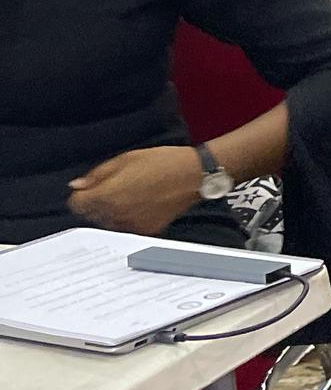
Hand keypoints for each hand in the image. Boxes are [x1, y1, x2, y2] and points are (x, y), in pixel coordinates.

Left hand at [67, 145, 204, 234]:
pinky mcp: (147, 230)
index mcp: (108, 195)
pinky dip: (128, 219)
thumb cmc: (163, 163)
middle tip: (113, 189)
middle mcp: (117, 214)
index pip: (77, 205)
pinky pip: (127, 228)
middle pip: (91, 215)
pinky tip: (141, 205)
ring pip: (108, 223)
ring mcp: (132, 224)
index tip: (88, 189)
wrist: (194, 175)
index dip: (80, 195)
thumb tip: (78, 186)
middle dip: (96, 203)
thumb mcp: (126, 159)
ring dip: (111, 212)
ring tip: (130, 196)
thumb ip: (97, 174)